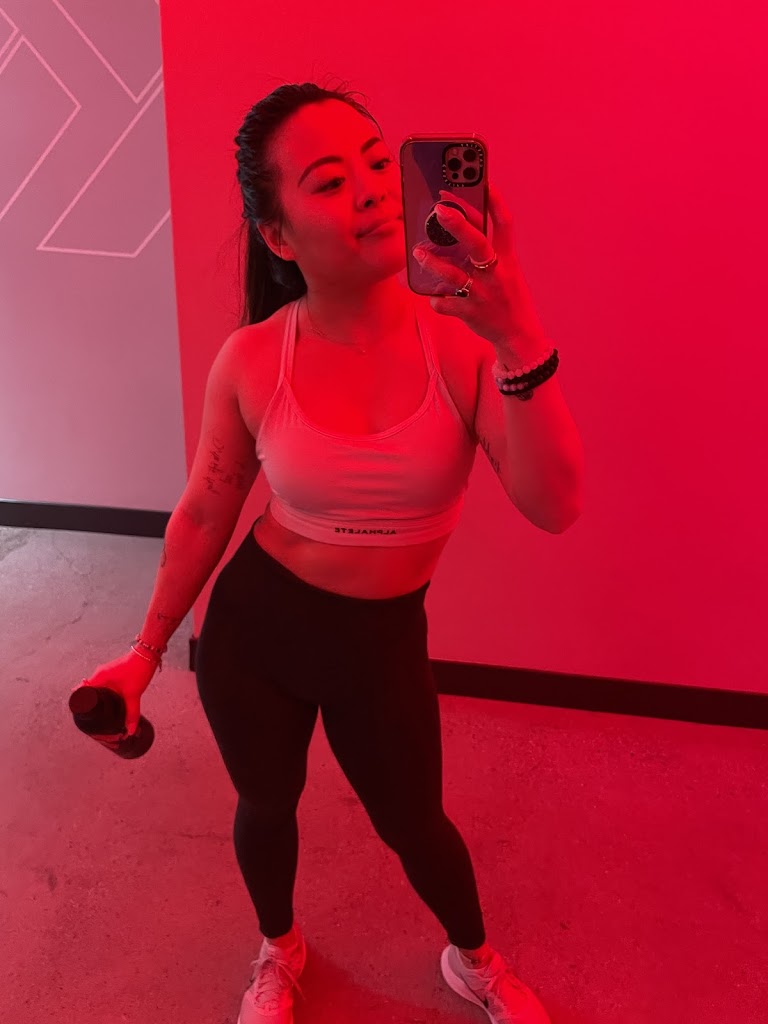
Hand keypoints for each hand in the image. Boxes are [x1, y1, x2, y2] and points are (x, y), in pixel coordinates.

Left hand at [413, 183, 543, 350]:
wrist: (519, 335)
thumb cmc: (507, 297)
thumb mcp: (507, 271)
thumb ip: (486, 252)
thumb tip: (457, 230)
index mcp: (508, 259)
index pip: (505, 223)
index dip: (495, 201)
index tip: (483, 181)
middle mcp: (497, 273)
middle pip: (478, 242)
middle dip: (459, 224)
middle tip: (440, 209)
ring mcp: (483, 293)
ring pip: (455, 274)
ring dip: (433, 263)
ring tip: (418, 252)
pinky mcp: (472, 313)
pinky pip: (446, 303)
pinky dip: (436, 299)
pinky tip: (433, 296)